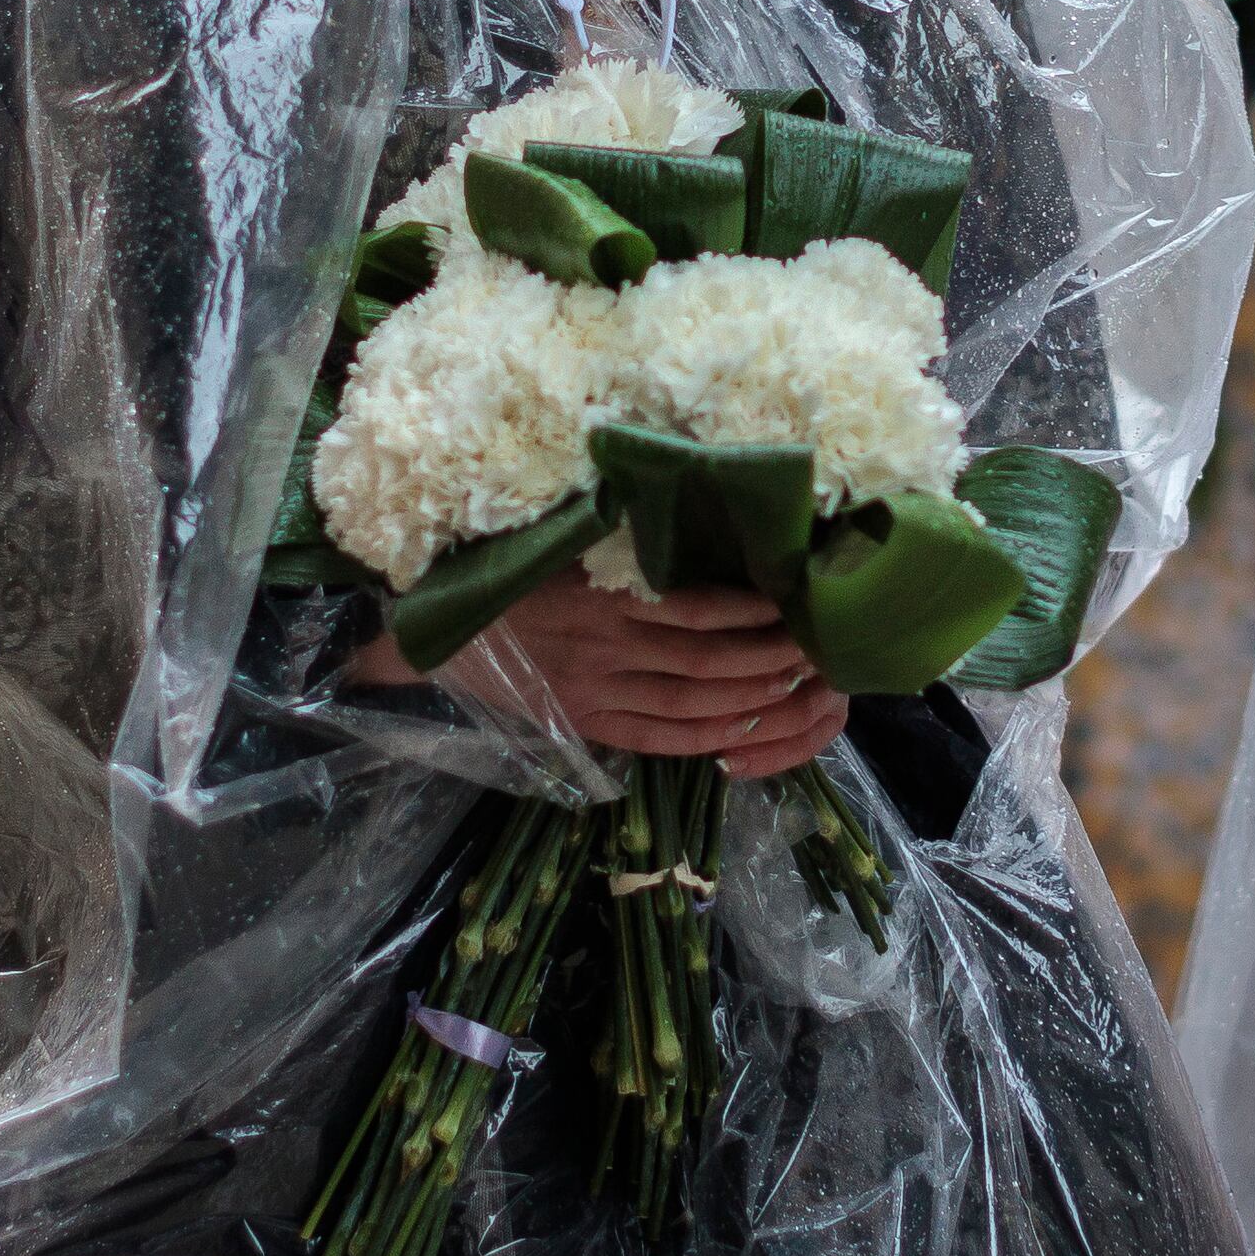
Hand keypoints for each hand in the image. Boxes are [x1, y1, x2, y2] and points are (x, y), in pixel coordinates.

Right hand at [465, 571, 852, 777]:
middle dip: (767, 658)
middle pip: (706, 662)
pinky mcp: (588, 725)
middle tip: (812, 649)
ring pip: (691, 704)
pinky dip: (707, 737)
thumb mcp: (562, 546)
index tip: (790, 603)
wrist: (441, 636)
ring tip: (794, 686)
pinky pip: (659, 739)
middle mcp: (605, 651)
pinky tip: (744, 730)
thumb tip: (690, 516)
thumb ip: (622, 543)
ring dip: (750, 699)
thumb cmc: (510, 576)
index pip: (695, 609)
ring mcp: (597, 694)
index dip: (749, 613)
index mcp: (602, 598)